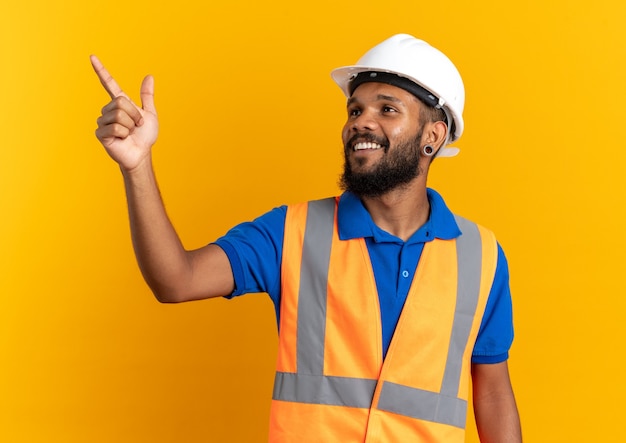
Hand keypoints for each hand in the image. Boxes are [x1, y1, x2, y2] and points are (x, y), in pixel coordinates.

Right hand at [91, 55, 158, 171]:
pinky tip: (122, 139)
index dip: (101, 70)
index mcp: (120, 103)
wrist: (141, 154)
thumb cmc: (144, 136)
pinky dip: (124, 134)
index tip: (92, 56)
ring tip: (129, 133)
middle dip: (134, 115)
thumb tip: (149, 76)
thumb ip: (147, 96)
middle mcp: (109, 109)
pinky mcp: (100, 132)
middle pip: (121, 102)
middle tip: (136, 125)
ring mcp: (103, 121)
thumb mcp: (150, 114)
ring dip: (130, 125)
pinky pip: (116, 127)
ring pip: (119, 115)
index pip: (109, 83)